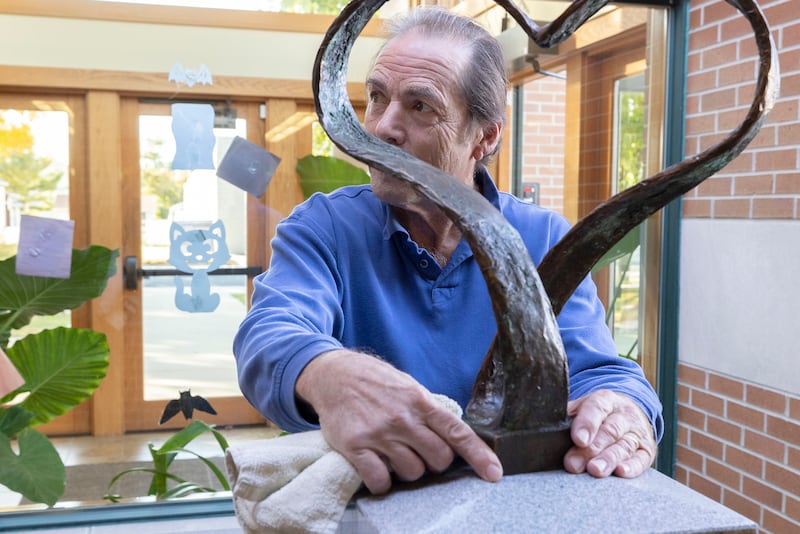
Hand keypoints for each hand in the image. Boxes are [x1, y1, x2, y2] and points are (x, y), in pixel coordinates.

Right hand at [296, 350, 502, 493]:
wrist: (334, 375)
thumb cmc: (376, 383)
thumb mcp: (409, 387)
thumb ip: (429, 411)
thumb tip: (454, 438)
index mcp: (421, 401)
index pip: (458, 433)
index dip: (479, 456)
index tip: (494, 474)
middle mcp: (403, 418)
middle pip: (439, 459)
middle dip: (434, 462)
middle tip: (419, 452)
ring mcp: (380, 433)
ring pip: (412, 473)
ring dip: (407, 470)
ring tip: (394, 454)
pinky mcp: (356, 447)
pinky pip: (380, 481)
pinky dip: (382, 481)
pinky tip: (377, 467)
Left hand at [563, 389, 655, 477]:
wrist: (628, 413)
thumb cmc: (598, 414)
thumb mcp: (583, 406)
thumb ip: (568, 415)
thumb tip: (548, 426)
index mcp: (606, 400)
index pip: (597, 408)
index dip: (587, 423)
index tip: (578, 439)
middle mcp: (624, 415)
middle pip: (609, 431)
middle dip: (592, 449)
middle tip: (575, 463)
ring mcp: (637, 433)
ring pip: (623, 446)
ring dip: (609, 460)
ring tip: (595, 470)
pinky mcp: (647, 450)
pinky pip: (641, 459)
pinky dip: (632, 467)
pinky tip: (620, 472)